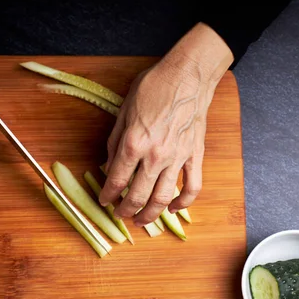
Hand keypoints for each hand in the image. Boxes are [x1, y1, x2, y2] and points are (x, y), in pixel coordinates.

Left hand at [98, 22, 233, 226]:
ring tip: (141, 220)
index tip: (104, 201)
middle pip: (137, 196)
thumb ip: (115, 142)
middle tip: (120, 214)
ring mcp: (177, 158)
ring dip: (150, 215)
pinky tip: (172, 208)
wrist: (187, 77)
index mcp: (134, 143)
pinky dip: (182, 203)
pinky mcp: (195, 156)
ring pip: (163, 198)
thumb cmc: (154, 88)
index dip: (107, 195)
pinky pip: (191, 187)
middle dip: (125, 210)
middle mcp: (155, 155)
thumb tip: (109, 165)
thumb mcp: (124, 111)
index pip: (116, 180)